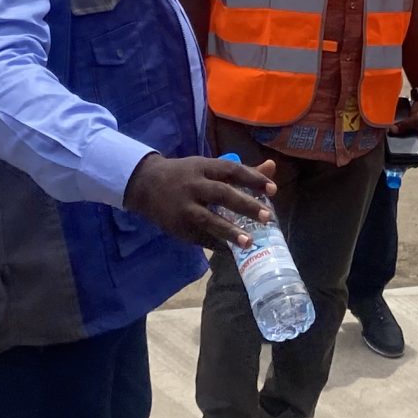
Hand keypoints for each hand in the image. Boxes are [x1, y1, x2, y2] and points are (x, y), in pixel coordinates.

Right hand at [124, 153, 274, 251]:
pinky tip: (232, 251)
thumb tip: (272, 168)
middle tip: (268, 217)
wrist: (144, 184)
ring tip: (249, 242)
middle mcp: (193, 185)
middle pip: (222, 194)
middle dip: (245, 205)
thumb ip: (241, 171)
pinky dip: (217, 244)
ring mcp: (184, 207)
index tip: (273, 189)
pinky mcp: (178, 226)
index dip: (254, 179)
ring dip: (229, 231)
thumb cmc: (185, 175)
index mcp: (203, 167)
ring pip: (208, 219)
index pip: (232, 170)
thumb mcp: (208, 167)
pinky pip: (200, 237)